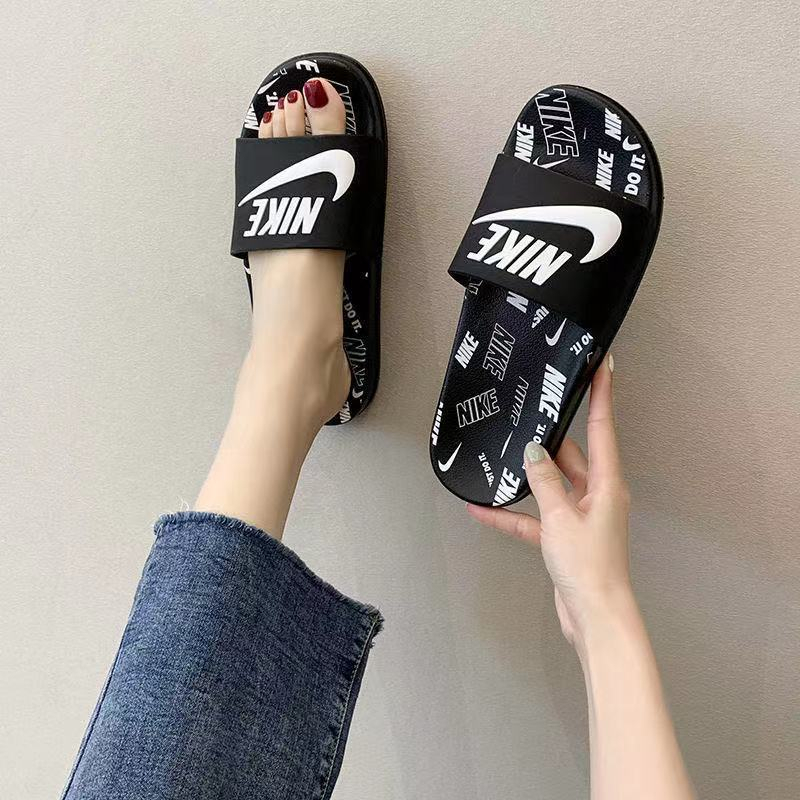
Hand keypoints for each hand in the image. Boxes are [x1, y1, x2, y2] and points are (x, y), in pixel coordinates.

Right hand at [468, 354, 634, 649]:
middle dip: (553, 434)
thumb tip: (533, 450)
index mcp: (607, 484)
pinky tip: (482, 509)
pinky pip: (535, 517)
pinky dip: (513, 513)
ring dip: (528, 475)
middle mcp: (597, 495)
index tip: (603, 364)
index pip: (604, 428)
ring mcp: (580, 516)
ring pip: (551, 484)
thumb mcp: (560, 517)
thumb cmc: (589, 567)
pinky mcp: (564, 537)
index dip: (603, 394)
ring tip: (503, 453)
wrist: (594, 617)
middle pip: (574, 454)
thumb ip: (544, 481)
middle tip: (535, 405)